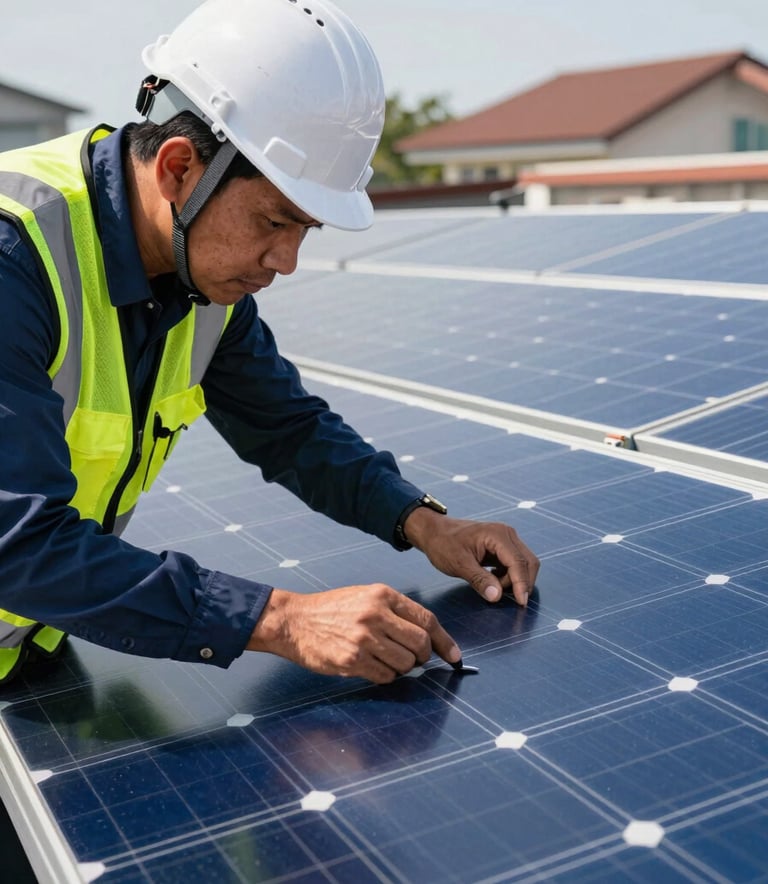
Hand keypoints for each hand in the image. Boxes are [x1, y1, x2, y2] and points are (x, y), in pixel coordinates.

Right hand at [247, 583, 460, 683]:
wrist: (294, 620)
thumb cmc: (332, 609)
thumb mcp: (365, 596)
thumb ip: (394, 611)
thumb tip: (426, 636)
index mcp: (383, 595)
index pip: (426, 619)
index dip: (444, 640)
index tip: (454, 655)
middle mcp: (376, 614)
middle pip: (420, 644)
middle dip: (422, 657)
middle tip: (413, 660)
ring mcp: (365, 638)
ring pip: (406, 664)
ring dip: (402, 668)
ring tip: (385, 660)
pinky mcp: (353, 659)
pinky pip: (385, 676)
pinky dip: (385, 676)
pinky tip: (371, 667)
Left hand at [403, 510, 539, 606]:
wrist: (434, 532)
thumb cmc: (443, 543)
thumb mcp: (459, 564)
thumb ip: (479, 580)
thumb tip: (497, 596)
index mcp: (498, 535)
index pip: (518, 562)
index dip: (522, 584)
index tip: (521, 603)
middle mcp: (507, 534)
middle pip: (528, 563)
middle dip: (521, 583)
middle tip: (503, 597)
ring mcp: (506, 540)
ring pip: (523, 565)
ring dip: (515, 581)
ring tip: (492, 586)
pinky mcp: (502, 548)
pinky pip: (515, 565)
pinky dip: (509, 577)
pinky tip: (493, 581)